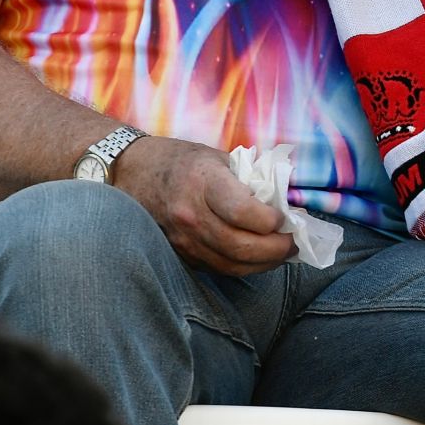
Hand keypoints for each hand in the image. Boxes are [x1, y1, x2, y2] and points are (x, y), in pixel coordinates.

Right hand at [113, 136, 294, 275]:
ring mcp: (181, 239)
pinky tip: (259, 258)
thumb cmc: (181, 160)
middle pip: (239, 245)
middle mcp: (189, 215)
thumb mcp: (217, 157)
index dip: (270, 220)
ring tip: (283, 253)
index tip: (284, 217)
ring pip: (230, 264)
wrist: (130, 172)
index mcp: (202, 183)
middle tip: (294, 242)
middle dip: (275, 249)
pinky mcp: (179, 254)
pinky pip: (217, 268)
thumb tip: (289, 193)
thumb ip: (251, 176)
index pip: (242, 211)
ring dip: (263, 264)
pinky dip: (243, 267)